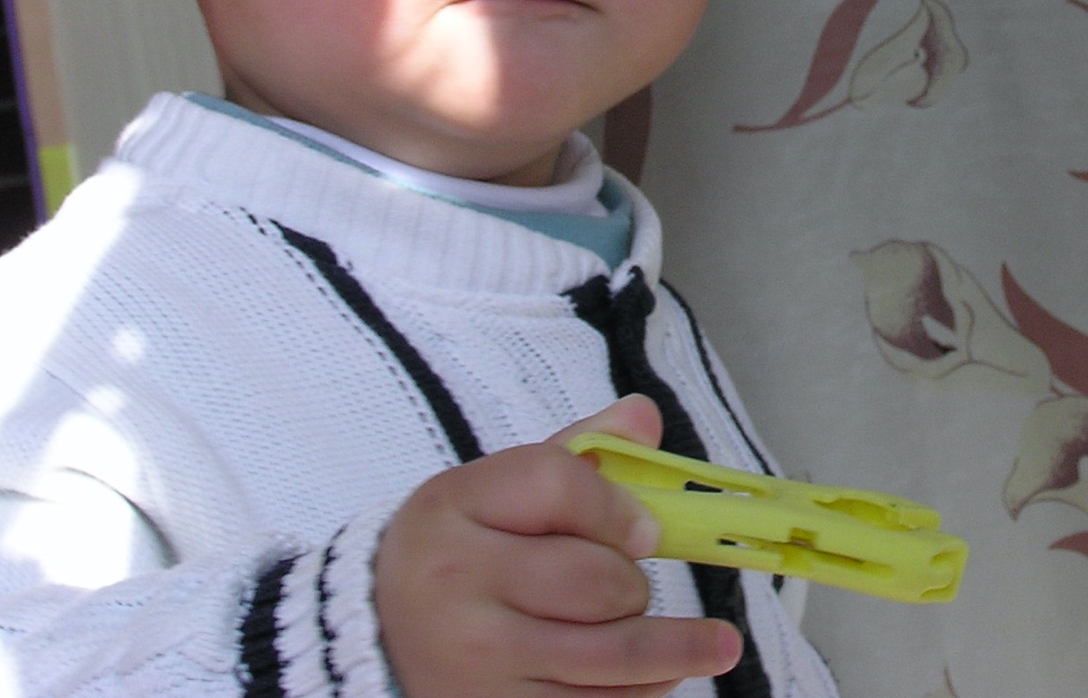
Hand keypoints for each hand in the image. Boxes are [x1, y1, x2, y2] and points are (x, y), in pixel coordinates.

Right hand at [375, 395, 741, 697]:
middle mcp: (456, 586)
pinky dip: (638, 694)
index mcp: (453, 508)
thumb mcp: (491, 494)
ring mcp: (475, 663)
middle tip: (630, 586)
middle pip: (595, 578)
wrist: (371, 642)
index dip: (616, 506)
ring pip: (609, 654)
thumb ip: (571, 456)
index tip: (645, 531)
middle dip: (632, 583)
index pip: (557, 483)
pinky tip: (659, 679)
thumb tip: (643, 418)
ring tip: (717, 645)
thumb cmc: (455, 556)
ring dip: (670, 648)